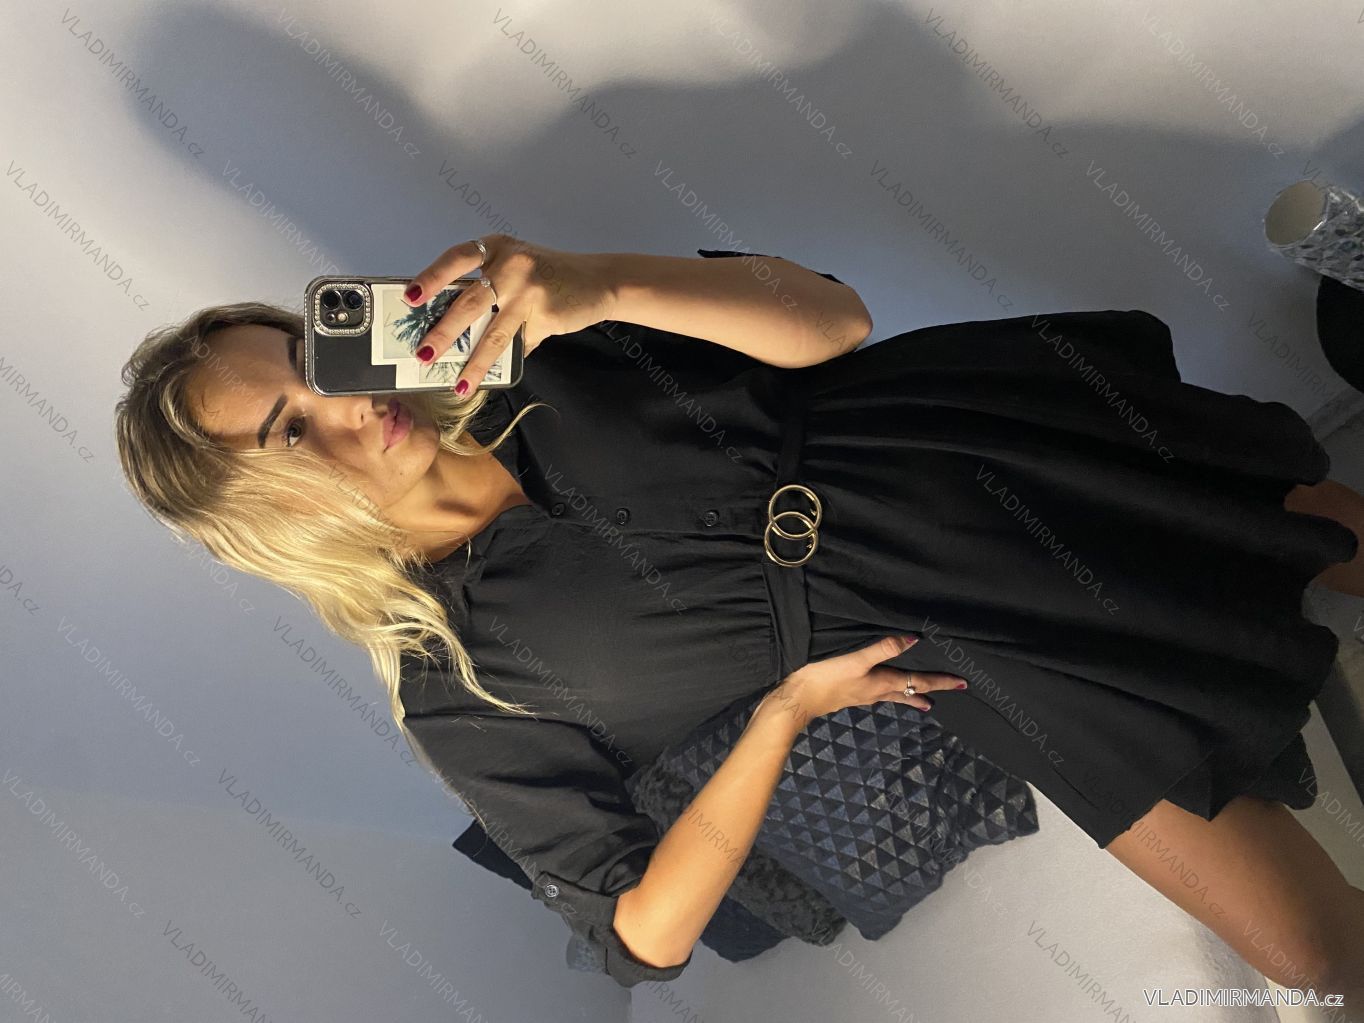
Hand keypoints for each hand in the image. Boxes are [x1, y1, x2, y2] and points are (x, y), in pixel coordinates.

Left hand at [402, 234, 616, 396]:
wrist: (598, 281)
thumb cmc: (549, 276)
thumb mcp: (515, 268)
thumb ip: (487, 287)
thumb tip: (449, 324)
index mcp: (496, 248)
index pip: (456, 259)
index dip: (432, 278)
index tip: (410, 298)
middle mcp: (510, 265)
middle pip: (468, 302)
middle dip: (443, 332)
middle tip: (423, 354)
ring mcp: (528, 291)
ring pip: (492, 333)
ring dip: (472, 362)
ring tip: (457, 382)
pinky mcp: (545, 315)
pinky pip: (519, 345)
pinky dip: (505, 363)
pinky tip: (492, 379)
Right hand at [755, 635, 966, 732]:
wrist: (799, 699)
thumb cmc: (827, 679)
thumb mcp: (856, 660)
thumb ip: (882, 648)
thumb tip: (913, 640)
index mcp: (882, 683)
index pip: (919, 682)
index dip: (941, 682)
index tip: (962, 684)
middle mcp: (876, 692)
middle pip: (909, 692)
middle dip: (928, 692)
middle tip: (946, 697)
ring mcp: (863, 695)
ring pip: (894, 695)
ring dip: (911, 696)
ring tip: (923, 703)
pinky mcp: (850, 695)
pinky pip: (879, 694)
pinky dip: (891, 693)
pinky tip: (882, 693)